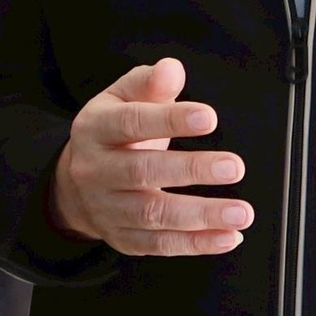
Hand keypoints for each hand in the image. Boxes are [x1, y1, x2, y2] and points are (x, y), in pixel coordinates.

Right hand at [47, 57, 252, 256]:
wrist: (75, 182)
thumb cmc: (111, 133)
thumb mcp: (121, 98)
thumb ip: (150, 83)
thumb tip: (171, 70)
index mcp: (96, 128)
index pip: (132, 122)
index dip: (170, 120)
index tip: (208, 117)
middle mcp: (97, 170)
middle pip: (143, 171)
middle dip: (192, 169)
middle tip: (233, 166)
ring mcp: (107, 208)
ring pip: (154, 215)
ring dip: (201, 215)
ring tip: (240, 210)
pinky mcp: (122, 238)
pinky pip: (160, 244)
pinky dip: (196, 244)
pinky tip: (227, 236)